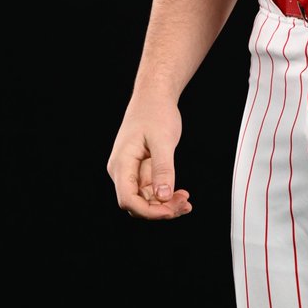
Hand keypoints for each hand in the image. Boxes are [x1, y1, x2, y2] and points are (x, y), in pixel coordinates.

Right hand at [107, 96, 192, 219]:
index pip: (128, 199)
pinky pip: (150, 190)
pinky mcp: (140, 170)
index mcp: (121, 163)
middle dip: (160, 209)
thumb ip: (163, 169)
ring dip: (164, 205)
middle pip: (136, 203)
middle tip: (185, 204)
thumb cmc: (155, 112)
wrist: (154, 96)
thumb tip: (163, 197)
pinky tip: (180, 194)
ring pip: (144, 199)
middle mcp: (122, 170)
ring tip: (185, 200)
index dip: (148, 211)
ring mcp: (130, 171)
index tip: (171, 211)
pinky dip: (164, 195)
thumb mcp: (163, 140)